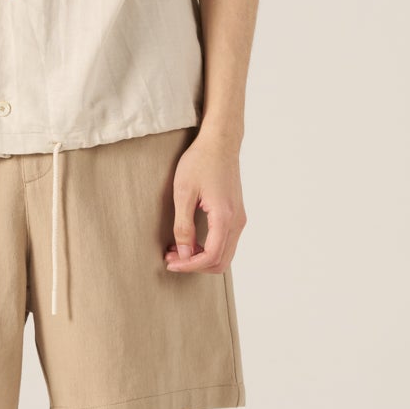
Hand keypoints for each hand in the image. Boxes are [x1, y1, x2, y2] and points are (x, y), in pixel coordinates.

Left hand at [166, 131, 244, 274]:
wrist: (220, 143)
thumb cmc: (200, 162)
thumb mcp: (184, 193)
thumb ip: (183, 226)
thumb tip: (183, 254)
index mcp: (224, 217)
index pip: (210, 256)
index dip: (188, 265)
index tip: (170, 262)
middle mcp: (237, 221)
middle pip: (221, 262)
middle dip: (194, 265)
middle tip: (171, 258)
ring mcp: (239, 218)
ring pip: (224, 254)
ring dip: (201, 258)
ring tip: (177, 250)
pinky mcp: (236, 214)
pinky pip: (225, 242)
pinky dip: (208, 249)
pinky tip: (190, 241)